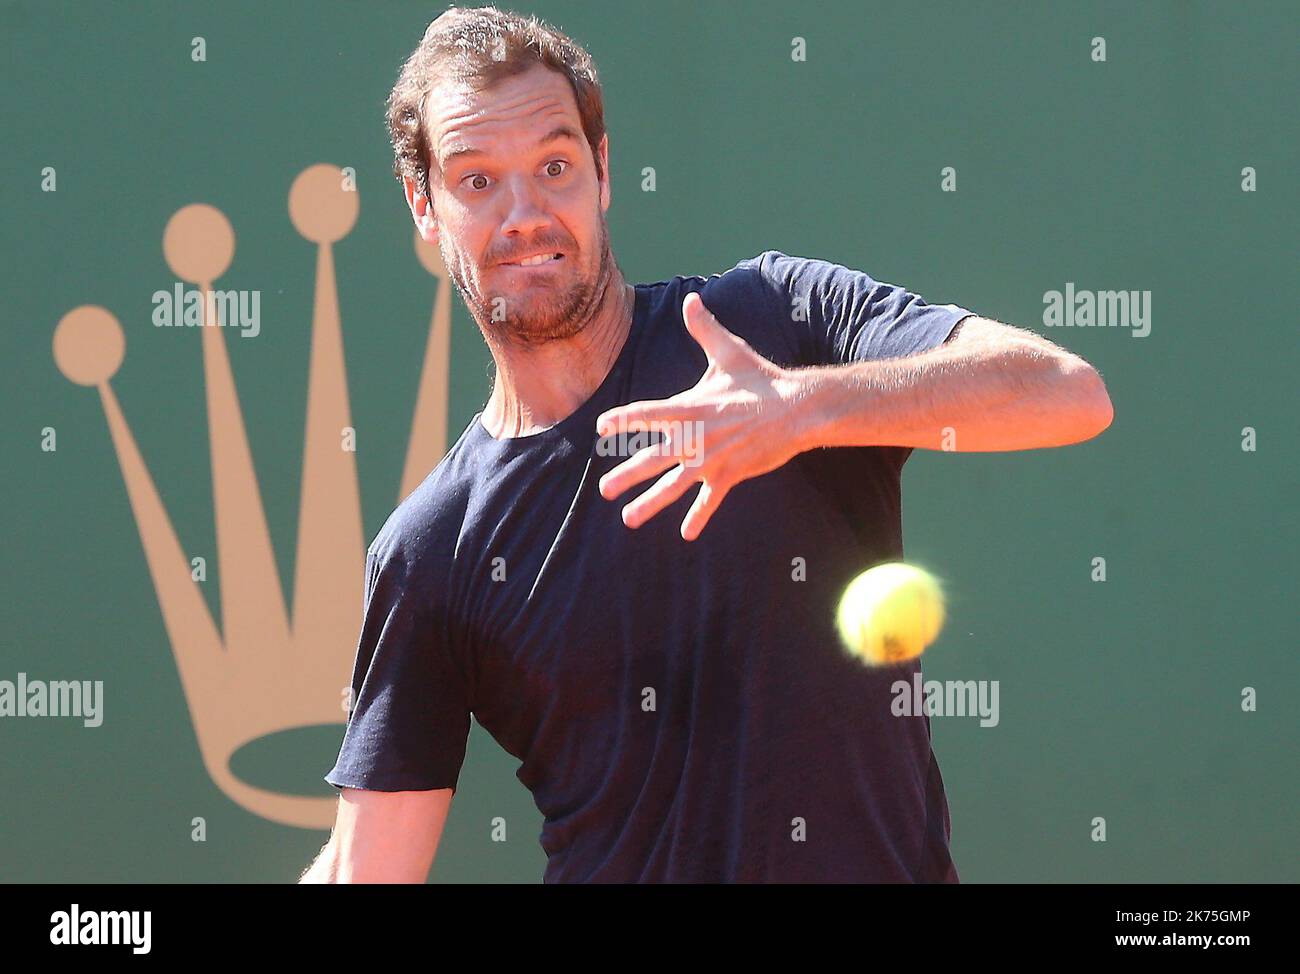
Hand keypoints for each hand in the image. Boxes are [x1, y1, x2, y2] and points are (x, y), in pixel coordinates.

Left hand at [596, 292, 808, 540]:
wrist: (797, 409)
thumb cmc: (761, 379)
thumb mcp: (729, 352)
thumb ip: (704, 329)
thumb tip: (692, 299)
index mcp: (690, 406)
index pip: (645, 414)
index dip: (621, 420)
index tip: (601, 428)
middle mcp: (695, 437)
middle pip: (651, 459)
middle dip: (625, 475)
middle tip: (604, 490)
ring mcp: (711, 460)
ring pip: (673, 486)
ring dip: (650, 504)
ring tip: (628, 518)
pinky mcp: (730, 475)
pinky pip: (709, 500)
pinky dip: (698, 517)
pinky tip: (686, 534)